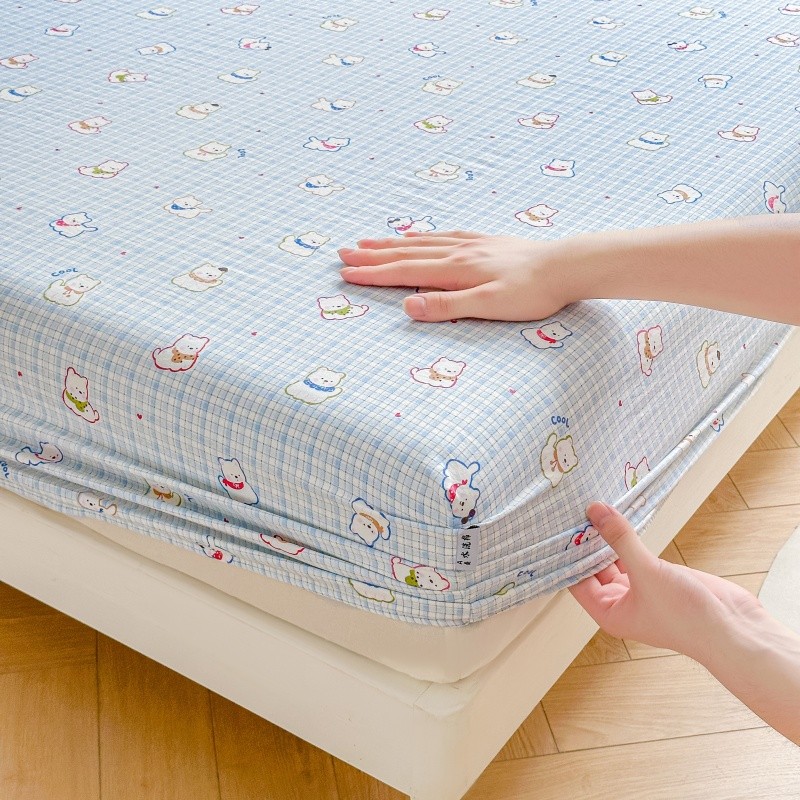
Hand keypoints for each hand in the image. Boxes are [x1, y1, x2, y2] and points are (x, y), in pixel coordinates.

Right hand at [338, 230, 571, 321]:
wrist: (567, 266)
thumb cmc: (531, 292)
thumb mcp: (489, 305)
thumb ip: (448, 306)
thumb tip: (408, 306)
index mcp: (455, 269)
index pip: (404, 271)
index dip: (373, 274)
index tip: (345, 273)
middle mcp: (458, 251)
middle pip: (406, 252)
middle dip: (372, 255)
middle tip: (343, 253)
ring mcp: (472, 244)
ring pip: (422, 241)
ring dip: (392, 243)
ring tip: (368, 241)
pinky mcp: (486, 242)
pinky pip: (443, 236)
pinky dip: (422, 236)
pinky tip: (420, 236)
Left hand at [569, 502, 764, 663]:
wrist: (734, 629)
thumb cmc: (687, 616)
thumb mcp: (647, 572)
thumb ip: (620, 540)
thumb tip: (595, 511)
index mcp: (608, 611)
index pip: (575, 579)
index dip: (567, 554)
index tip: (558, 525)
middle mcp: (620, 601)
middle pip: (592, 567)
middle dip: (585, 543)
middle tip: (571, 510)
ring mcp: (640, 588)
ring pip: (613, 558)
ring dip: (606, 537)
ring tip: (591, 506)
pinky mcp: (658, 576)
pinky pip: (634, 552)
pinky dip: (626, 537)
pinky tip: (617, 515)